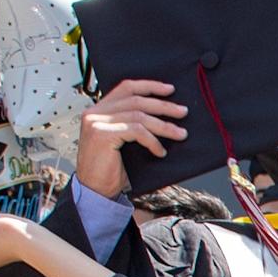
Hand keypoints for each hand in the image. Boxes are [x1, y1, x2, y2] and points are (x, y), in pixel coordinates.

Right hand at [76, 78, 186, 198]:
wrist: (95, 190)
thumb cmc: (109, 170)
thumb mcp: (123, 142)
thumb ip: (133, 126)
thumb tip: (165, 119)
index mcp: (99, 110)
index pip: (126, 88)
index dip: (149, 86)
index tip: (169, 89)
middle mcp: (95, 113)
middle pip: (136, 100)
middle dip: (163, 106)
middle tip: (183, 112)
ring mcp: (96, 122)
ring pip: (138, 115)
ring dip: (163, 125)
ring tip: (180, 133)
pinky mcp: (102, 134)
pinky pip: (135, 131)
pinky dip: (152, 140)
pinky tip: (160, 151)